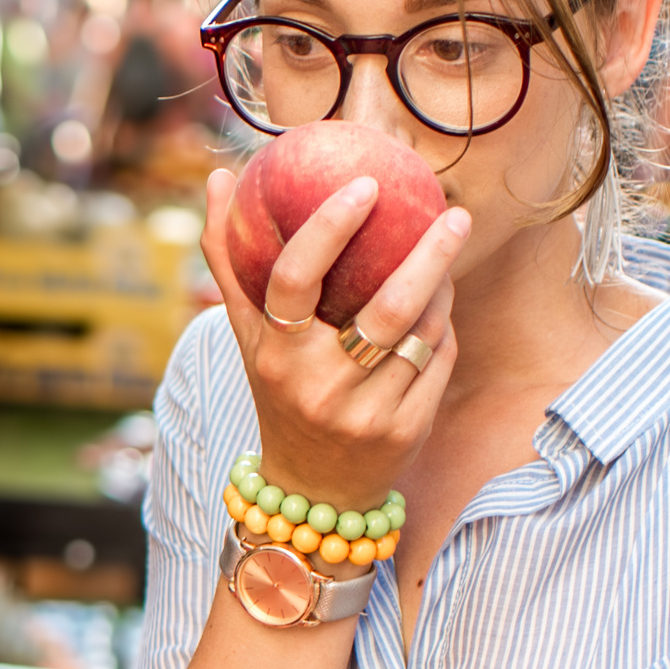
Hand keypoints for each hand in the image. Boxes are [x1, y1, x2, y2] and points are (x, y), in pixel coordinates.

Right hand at [199, 161, 467, 513]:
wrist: (311, 490)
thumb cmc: (279, 392)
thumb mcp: (248, 336)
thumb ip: (229, 261)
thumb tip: (216, 178)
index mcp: (275, 354)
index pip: (295, 280)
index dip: (329, 227)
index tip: (366, 184)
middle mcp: (318, 385)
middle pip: (386, 307)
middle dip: (429, 254)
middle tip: (453, 213)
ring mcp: (365, 412)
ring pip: (422, 331)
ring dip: (442, 287)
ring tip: (446, 248)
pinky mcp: (405, 430)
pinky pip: (438, 359)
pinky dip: (443, 325)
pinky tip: (443, 303)